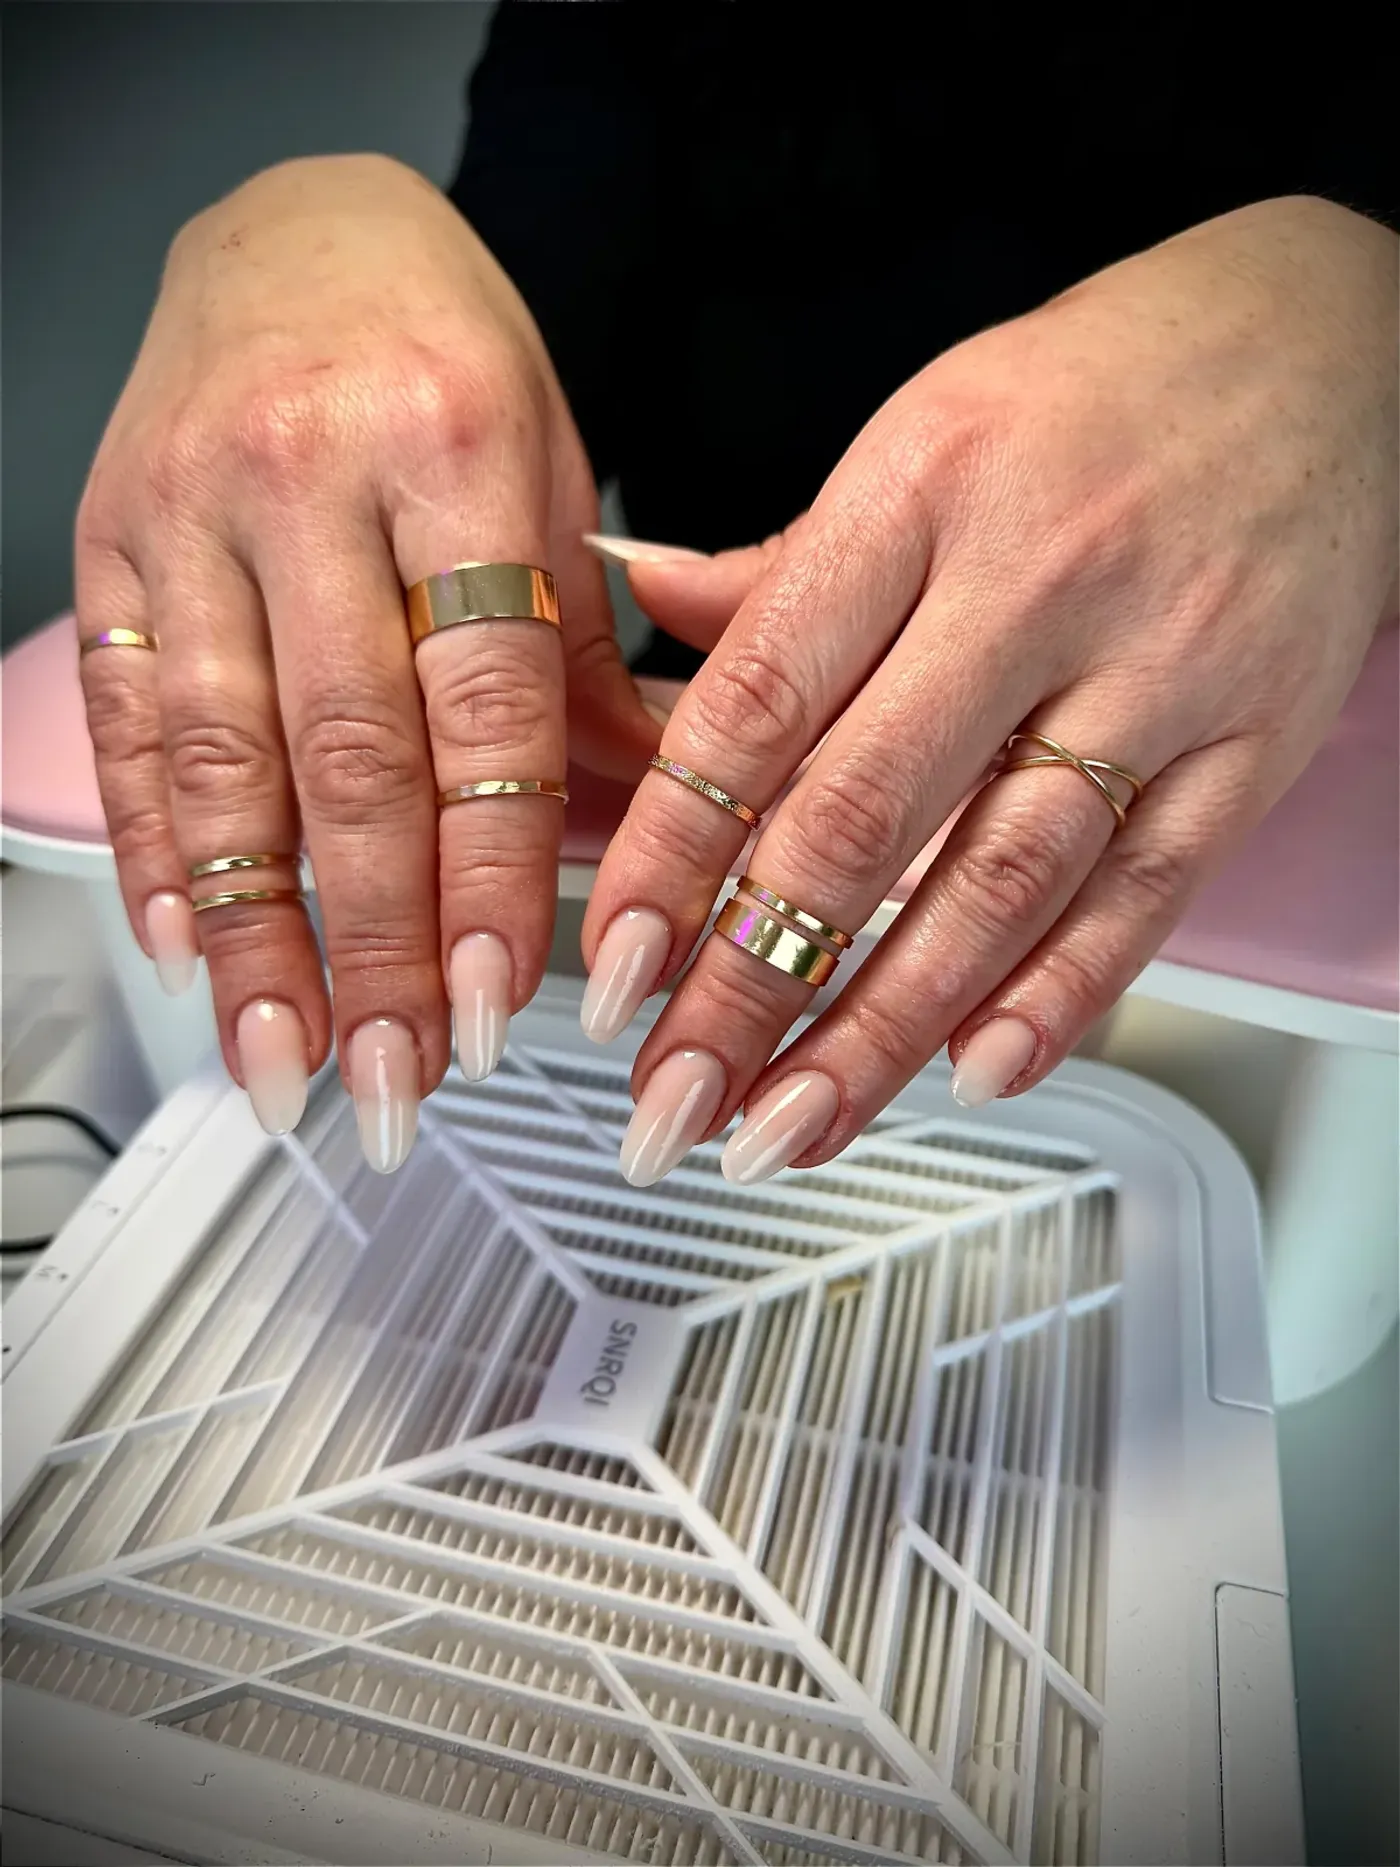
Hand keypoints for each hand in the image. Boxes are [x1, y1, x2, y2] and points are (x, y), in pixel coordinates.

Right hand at [76, 156, 655, 1163]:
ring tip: (287, 1057)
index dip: (489, 870)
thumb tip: (651, 844)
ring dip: (256, 932)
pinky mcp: (115, 543)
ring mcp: (193, 511)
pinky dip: (159, 846)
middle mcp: (311, 477)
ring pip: (222, 756)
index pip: (481, 704)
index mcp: (455, 449)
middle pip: (347, 754)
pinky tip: (188, 945)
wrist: (297, 231)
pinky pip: (130, 717)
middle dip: (372, 940)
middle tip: (396, 1075)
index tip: (497, 1001)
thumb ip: (591, 668)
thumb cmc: (446, 365)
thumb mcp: (553, 484)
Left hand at [584, 196, 1396, 1184]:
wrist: (1334, 346)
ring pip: (996, 883)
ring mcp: (1157, 670)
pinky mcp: (1248, 744)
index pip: (758, 699)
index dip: (669, 851)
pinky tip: (970, 1073)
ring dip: (880, 1030)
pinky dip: (1056, 997)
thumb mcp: (924, 429)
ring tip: (787, 1128)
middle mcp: (1036, 580)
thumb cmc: (1105, 390)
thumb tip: (645, 598)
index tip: (611, 962)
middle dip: (748, 984)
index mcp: (920, 487)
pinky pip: (1145, 894)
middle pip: (862, 819)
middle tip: (673, 1094)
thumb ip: (789, 557)